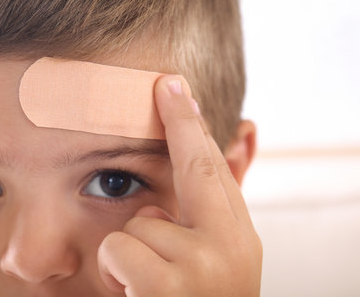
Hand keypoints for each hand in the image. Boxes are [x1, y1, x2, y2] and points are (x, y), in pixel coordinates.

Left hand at [97, 76, 262, 295]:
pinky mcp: (169, 289)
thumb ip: (217, 211)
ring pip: (142, 222)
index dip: (196, 126)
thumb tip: (242, 137)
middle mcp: (232, 249)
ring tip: (148, 287)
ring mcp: (203, 268)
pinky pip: (121, 250)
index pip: (216, 171)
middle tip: (167, 83)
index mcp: (242, 242)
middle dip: (181, 121)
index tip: (178, 87)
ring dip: (134, 250)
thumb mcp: (215, 264)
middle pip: (197, 169)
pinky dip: (117, 272)